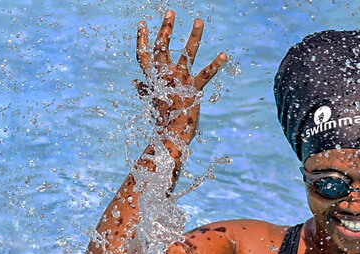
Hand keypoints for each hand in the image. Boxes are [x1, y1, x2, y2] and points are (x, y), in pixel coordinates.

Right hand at [134, 10, 226, 142]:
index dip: (142, 39)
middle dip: (165, 27)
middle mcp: (165, 75)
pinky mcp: (194, 88)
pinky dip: (216, 65)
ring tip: (199, 20)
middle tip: (170, 11)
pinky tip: (224, 55)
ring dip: (194, 36)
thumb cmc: (161, 119)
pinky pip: (206, 74)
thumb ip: (144, 90)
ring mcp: (180, 80)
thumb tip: (135, 82)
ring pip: (187, 53)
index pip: (143, 55)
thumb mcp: (151, 102)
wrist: (171, 134)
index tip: (142, 23)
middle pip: (162, 47)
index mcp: (153, 78)